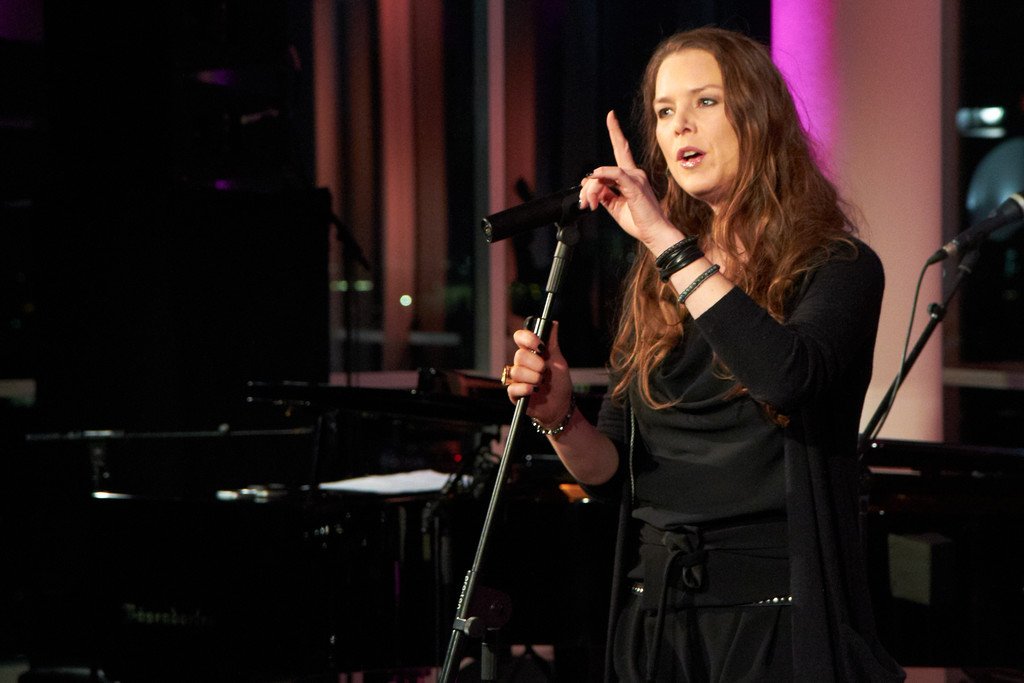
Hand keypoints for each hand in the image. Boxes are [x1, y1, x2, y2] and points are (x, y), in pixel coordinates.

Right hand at [505, 321, 573, 426]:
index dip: (528, 338)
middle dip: (535, 363)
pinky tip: (533, 391)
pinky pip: (512, 387)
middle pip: (519, 355)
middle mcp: (521, 364)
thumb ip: (553, 343)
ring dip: (533, 377)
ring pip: (516, 371)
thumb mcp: (559, 361)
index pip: (520, 337)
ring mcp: (516, 379)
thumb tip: (553, 323)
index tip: (540, 346)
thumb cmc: (559, 383)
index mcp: (530, 353)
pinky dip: (525, 388)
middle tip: (545, 371)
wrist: (561, 406)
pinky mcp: (514, 394)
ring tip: (541, 383)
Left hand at [579, 111, 684, 252]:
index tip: (611, 116)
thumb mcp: (615, 206)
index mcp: (631, 177)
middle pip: (602, 171)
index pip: (622, 149)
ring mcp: (635, 177)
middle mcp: (634, 173)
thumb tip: (591, 186)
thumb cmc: (639, 222)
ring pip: (603, 175)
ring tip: (591, 206)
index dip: (616, 132)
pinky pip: (614, 174)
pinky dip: (602, 175)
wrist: (654, 233)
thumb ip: (604, 194)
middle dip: (589, 187)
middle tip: (585, 204)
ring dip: (591, 191)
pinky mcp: (634, 184)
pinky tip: (595, 180)